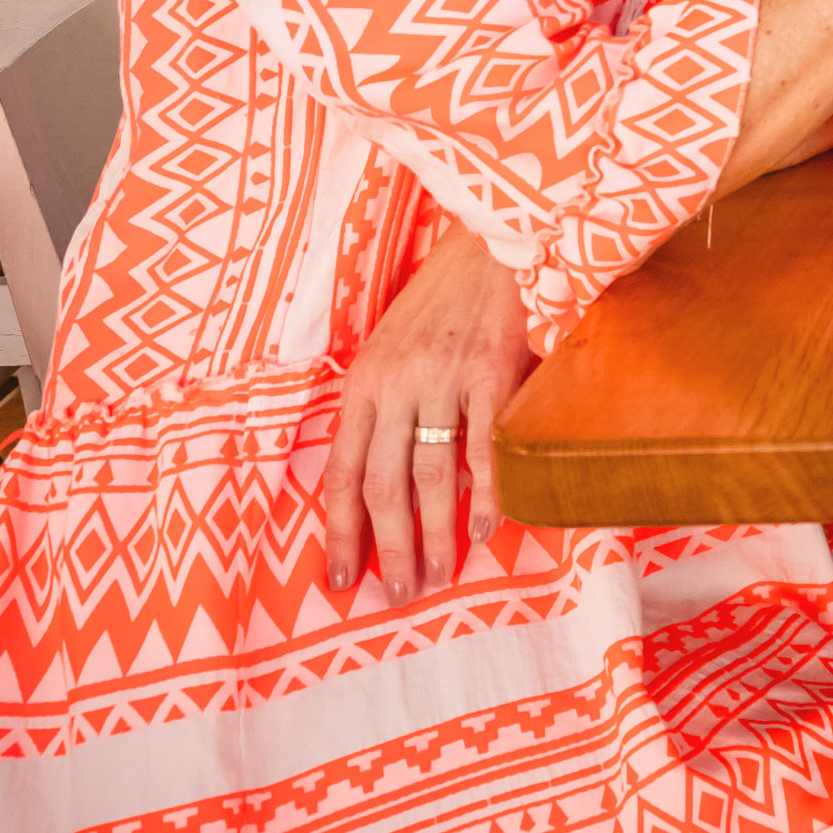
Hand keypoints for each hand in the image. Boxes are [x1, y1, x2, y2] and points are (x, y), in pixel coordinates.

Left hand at [322, 218, 535, 603]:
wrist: (494, 239)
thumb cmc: (446, 299)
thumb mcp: (393, 347)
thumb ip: (386, 405)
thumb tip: (385, 481)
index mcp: (364, 382)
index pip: (339, 471)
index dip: (338, 530)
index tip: (340, 578)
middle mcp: (395, 382)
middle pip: (381, 484)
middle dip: (387, 547)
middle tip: (398, 592)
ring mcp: (443, 377)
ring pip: (430, 473)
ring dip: (434, 532)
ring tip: (437, 573)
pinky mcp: (492, 369)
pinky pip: (485, 445)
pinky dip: (486, 492)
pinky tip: (485, 527)